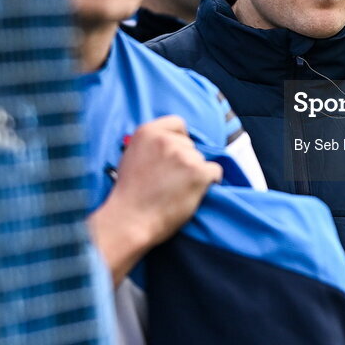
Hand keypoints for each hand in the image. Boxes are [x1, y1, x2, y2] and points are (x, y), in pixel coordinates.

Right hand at [88, 115, 222, 284]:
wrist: (129, 220)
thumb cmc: (129, 194)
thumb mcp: (131, 155)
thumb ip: (151, 144)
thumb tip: (170, 142)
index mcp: (147, 132)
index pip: (177, 123)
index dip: (179, 139)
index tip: (175, 154)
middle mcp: (166, 140)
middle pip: (189, 144)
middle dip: (184, 160)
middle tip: (170, 180)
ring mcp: (184, 155)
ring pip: (200, 160)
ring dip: (194, 173)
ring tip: (176, 191)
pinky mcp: (198, 172)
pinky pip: (215, 172)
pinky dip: (210, 182)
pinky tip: (194, 192)